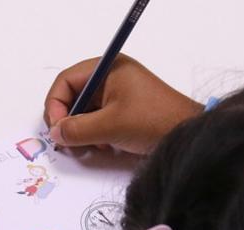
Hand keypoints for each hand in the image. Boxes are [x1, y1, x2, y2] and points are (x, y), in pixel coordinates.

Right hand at [43, 55, 202, 153]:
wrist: (188, 135)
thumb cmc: (152, 121)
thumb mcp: (110, 126)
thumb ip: (78, 129)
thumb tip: (55, 134)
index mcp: (108, 69)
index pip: (66, 81)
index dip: (56, 105)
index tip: (57, 129)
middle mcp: (110, 78)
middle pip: (73, 97)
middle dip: (67, 120)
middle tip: (67, 142)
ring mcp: (117, 94)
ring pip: (84, 112)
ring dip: (80, 131)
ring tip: (87, 147)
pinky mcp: (123, 111)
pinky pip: (97, 120)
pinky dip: (94, 135)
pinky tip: (103, 147)